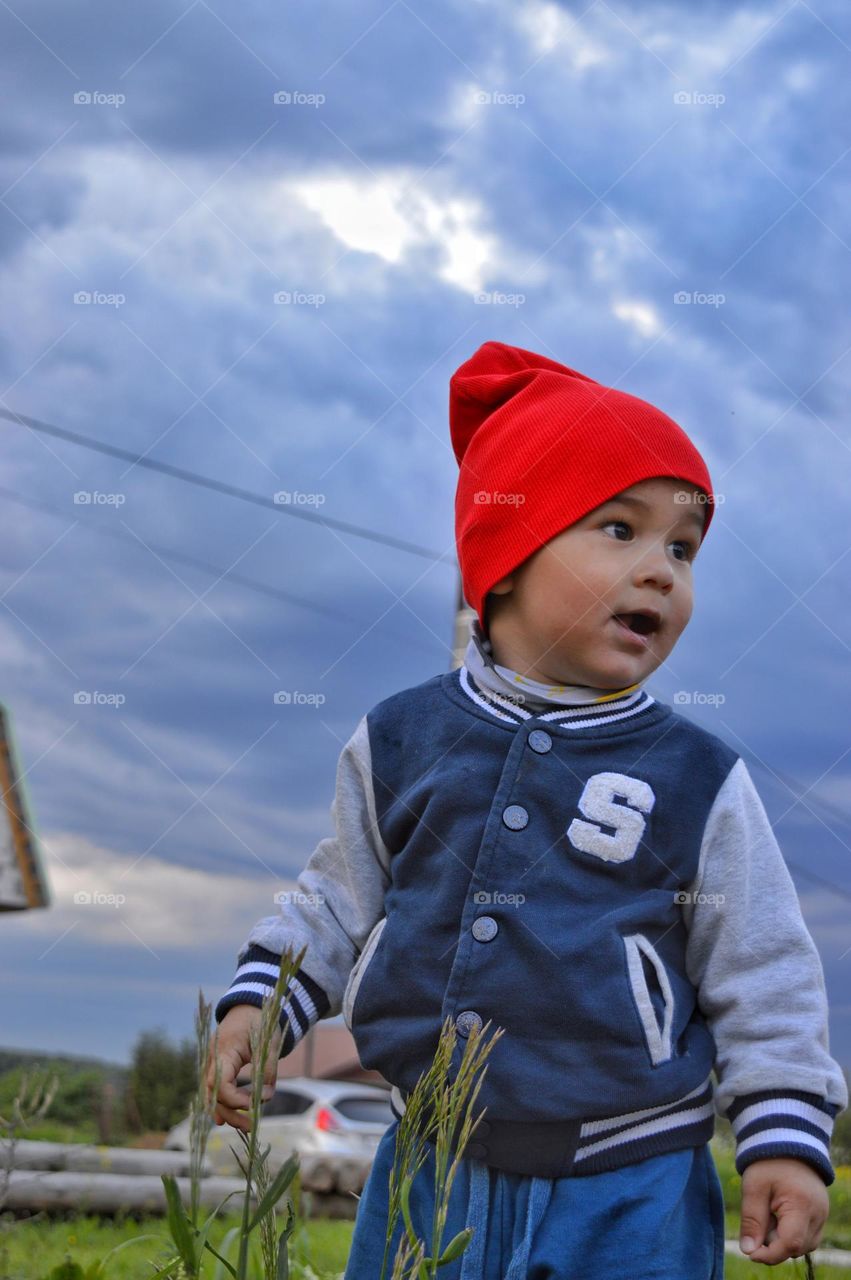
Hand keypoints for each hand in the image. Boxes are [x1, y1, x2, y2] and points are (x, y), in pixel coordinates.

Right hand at [205, 1005, 282, 1132]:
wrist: (249, 1006)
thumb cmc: (260, 1021)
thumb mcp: (269, 1043)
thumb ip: (266, 1070)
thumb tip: (264, 1097)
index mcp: (224, 1051)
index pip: (220, 1085)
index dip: (236, 1099)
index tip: (256, 1102)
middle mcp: (213, 1059)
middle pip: (214, 1095)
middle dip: (231, 1113)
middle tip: (251, 1127)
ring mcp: (212, 1063)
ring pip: (212, 1094)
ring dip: (227, 1112)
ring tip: (245, 1126)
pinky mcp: (217, 1066)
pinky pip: (214, 1089)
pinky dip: (221, 1103)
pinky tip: (226, 1118)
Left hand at [738, 1157, 829, 1265]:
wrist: (788, 1141)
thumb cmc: (768, 1162)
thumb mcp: (753, 1187)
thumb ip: (751, 1220)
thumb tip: (748, 1251)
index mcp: (801, 1204)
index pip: (790, 1244)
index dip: (769, 1254)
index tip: (751, 1252)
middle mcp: (818, 1214)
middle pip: (797, 1248)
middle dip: (774, 1243)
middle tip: (760, 1218)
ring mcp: (823, 1214)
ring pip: (803, 1245)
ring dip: (783, 1238)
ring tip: (770, 1212)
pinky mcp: (821, 1214)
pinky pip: (807, 1235)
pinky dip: (791, 1232)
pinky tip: (779, 1213)